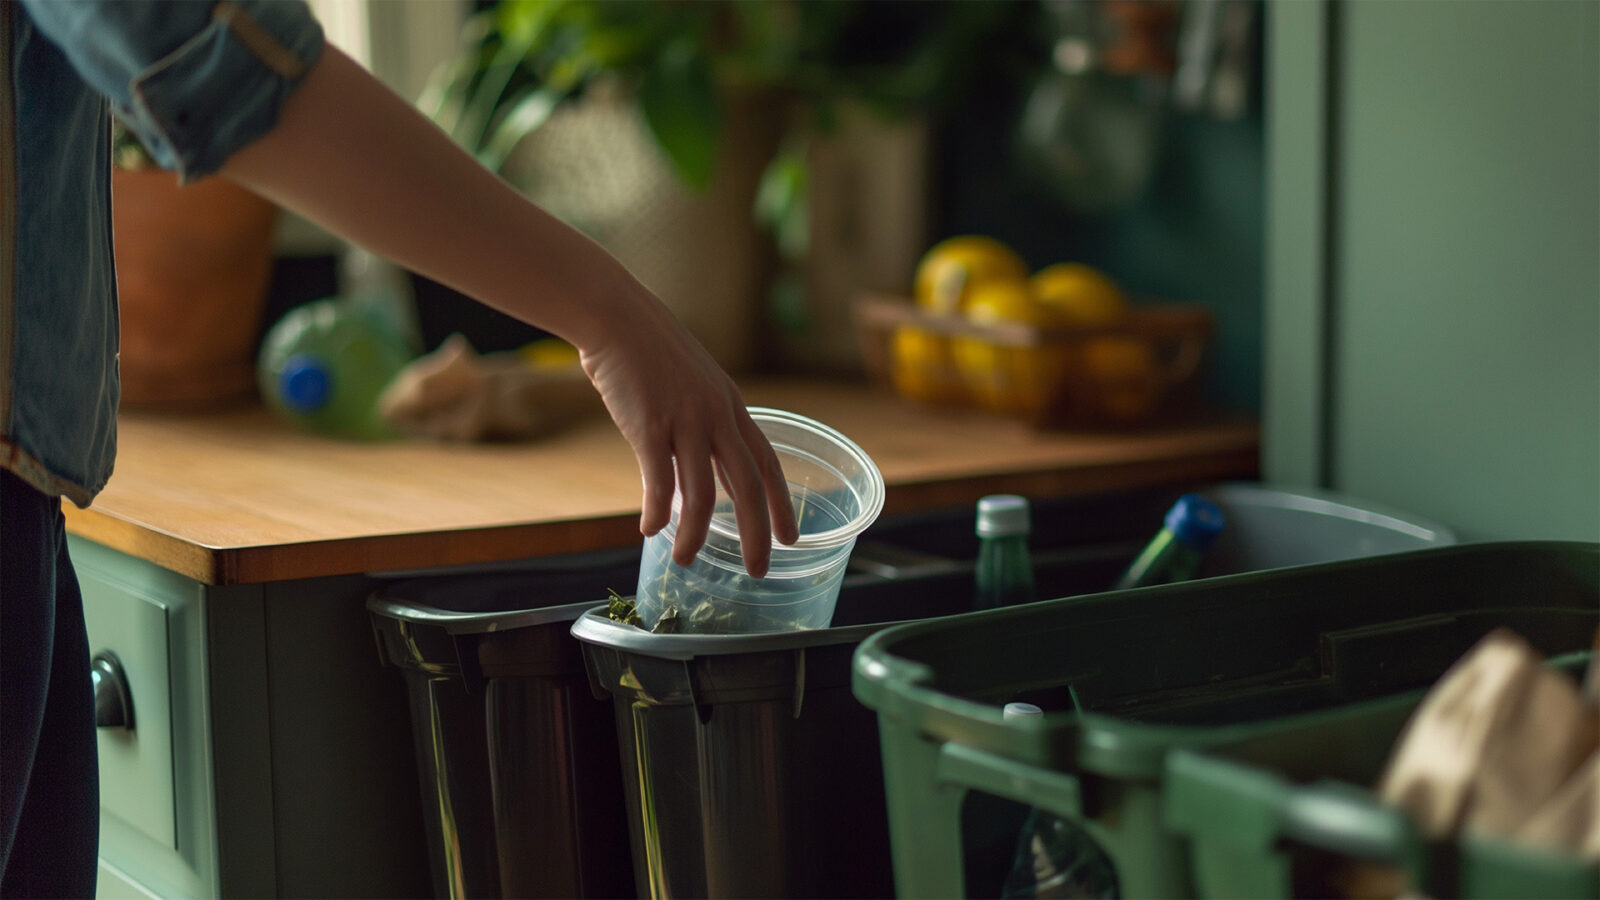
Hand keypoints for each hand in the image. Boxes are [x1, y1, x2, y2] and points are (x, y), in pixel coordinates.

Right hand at [578, 280, 797, 576]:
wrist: (615, 313)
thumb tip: (694, 459)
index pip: (766, 462)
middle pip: (747, 483)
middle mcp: (716, 415)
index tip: (791, 536)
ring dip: (694, 532)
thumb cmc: (648, 347)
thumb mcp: (691, 380)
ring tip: (686, 560)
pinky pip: (658, 480)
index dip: (780, 502)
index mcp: (730, 405)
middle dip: (756, 531)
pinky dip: (656, 510)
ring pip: (699, 491)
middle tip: (760, 568)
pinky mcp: (649, 425)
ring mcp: (684, 420)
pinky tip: (651, 532)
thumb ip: (700, 419)